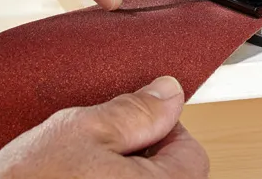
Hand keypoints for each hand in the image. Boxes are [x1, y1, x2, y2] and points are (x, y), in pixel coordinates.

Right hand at [0, 76, 208, 177]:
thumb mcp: (81, 132)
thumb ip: (133, 111)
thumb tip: (169, 91)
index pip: (189, 149)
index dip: (157, 127)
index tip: (129, 124)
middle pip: (165, 173)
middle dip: (135, 155)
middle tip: (93, 149)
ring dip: (112, 174)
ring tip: (72, 172)